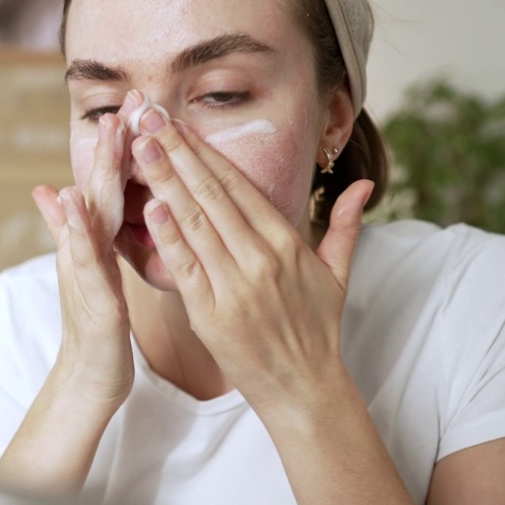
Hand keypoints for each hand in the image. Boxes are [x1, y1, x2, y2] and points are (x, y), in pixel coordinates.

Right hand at [32, 108, 134, 410]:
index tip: (134, 104)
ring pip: (89, 215)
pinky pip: (82, 258)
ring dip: (95, 175)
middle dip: (112, 145)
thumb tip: (49, 190)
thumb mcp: (88, 268)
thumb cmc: (95, 324)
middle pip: (99, 188)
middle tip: (124, 102)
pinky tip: (75, 204)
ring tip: (103, 138)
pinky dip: (76, 229)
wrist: (88, 377)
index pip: (111, 185)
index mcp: (97, 239)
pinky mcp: (89, 296)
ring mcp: (83, 270)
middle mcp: (86, 248)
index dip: (120, 145)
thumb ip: (69, 229)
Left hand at [131, 111, 372, 419]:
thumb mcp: (337, 274)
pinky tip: (149, 206)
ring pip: (196, 222)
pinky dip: (167, 236)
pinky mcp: (212, 314)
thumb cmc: (316, 330)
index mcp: (287, 243)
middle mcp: (261, 258)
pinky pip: (185, 267)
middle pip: (213, 194)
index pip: (240, 185)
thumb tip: (362, 184)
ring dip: (165, 181)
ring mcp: (236, 285)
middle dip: (178, 152)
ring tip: (141, 146)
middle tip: (148, 115)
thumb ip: (344, 225)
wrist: (304, 389)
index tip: (179, 123)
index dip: (206, 151)